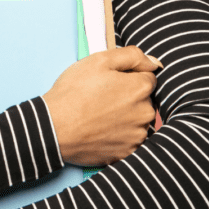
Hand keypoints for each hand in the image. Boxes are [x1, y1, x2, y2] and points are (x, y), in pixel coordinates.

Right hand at [43, 45, 160, 165]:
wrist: (54, 128)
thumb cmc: (74, 92)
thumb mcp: (99, 61)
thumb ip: (132, 56)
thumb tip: (155, 63)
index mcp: (140, 88)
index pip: (148, 78)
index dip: (129, 77)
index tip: (111, 82)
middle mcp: (145, 113)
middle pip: (145, 100)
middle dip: (130, 97)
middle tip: (103, 98)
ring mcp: (137, 136)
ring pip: (138, 121)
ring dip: (126, 117)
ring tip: (100, 115)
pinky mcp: (127, 152)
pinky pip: (130, 140)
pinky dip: (120, 135)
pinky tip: (102, 130)